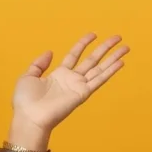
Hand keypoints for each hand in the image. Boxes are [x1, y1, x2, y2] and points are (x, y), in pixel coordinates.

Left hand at [11, 32, 129, 131]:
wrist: (29, 117)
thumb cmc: (25, 101)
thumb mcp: (28, 76)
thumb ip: (39, 63)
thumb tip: (50, 51)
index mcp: (59, 74)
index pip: (74, 55)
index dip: (83, 44)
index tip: (93, 34)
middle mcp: (71, 79)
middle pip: (92, 60)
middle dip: (105, 48)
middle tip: (118, 37)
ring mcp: (78, 86)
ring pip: (100, 68)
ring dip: (113, 58)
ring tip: (125, 47)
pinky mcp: (83, 93)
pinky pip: (99, 80)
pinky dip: (110, 71)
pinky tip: (120, 62)